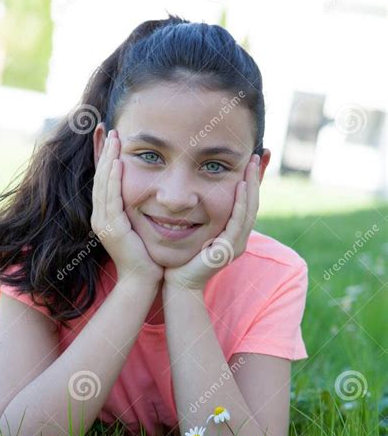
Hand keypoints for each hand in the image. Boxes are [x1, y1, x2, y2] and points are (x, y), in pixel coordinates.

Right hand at [91, 129, 163, 287]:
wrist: (142, 280)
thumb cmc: (146, 255)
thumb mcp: (139, 225)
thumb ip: (137, 209)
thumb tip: (148, 192)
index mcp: (105, 215)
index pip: (103, 180)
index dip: (104, 158)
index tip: (110, 137)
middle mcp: (99, 217)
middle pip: (99, 177)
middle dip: (104, 152)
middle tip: (110, 129)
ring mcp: (103, 222)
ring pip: (103, 184)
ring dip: (108, 159)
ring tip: (114, 139)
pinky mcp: (111, 228)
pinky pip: (111, 198)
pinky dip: (113, 179)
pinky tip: (118, 163)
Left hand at [163, 154, 259, 291]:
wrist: (177, 282)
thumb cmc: (181, 256)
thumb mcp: (194, 228)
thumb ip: (200, 212)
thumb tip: (195, 191)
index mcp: (233, 233)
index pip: (246, 202)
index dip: (251, 180)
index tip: (251, 158)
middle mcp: (239, 238)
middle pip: (252, 202)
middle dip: (256, 177)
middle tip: (258, 153)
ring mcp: (236, 244)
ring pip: (249, 209)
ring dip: (252, 185)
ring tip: (252, 163)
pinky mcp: (228, 249)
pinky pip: (238, 221)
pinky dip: (241, 202)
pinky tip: (242, 185)